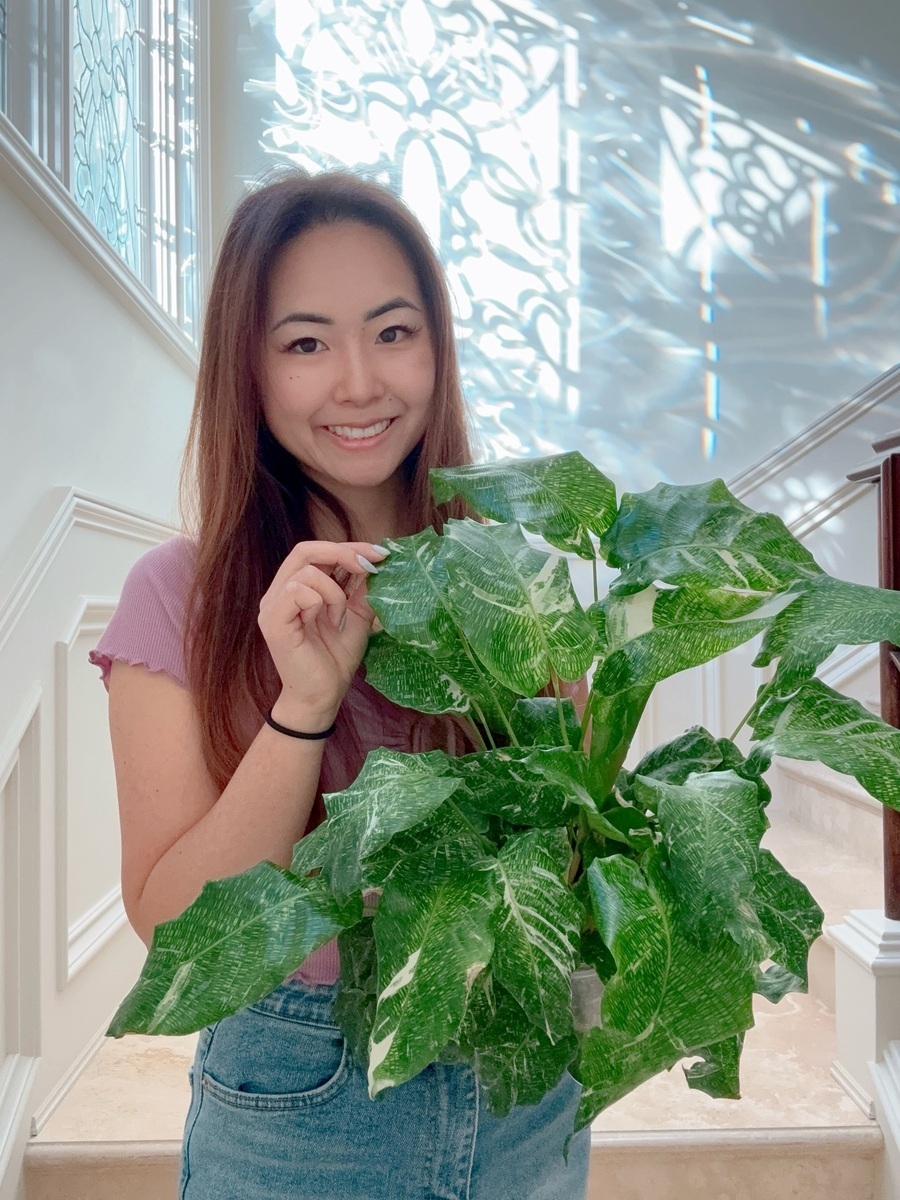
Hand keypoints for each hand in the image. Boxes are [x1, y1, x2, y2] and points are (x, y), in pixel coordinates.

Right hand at [257, 541, 386, 726]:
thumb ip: (361, 589)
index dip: (347, 547)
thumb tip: (378, 561)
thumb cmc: (335, 659)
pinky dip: (321, 602)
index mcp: (295, 588)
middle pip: (305, 550)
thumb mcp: (356, 615)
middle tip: (371, 565)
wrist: (323, 696)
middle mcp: (278, 592)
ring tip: (340, 618)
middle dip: (344, 553)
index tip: (379, 554)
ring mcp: (272, 606)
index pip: (315, 551)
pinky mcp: (272, 621)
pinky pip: (298, 591)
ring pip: (307, 571)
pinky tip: (329, 623)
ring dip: (334, 592)